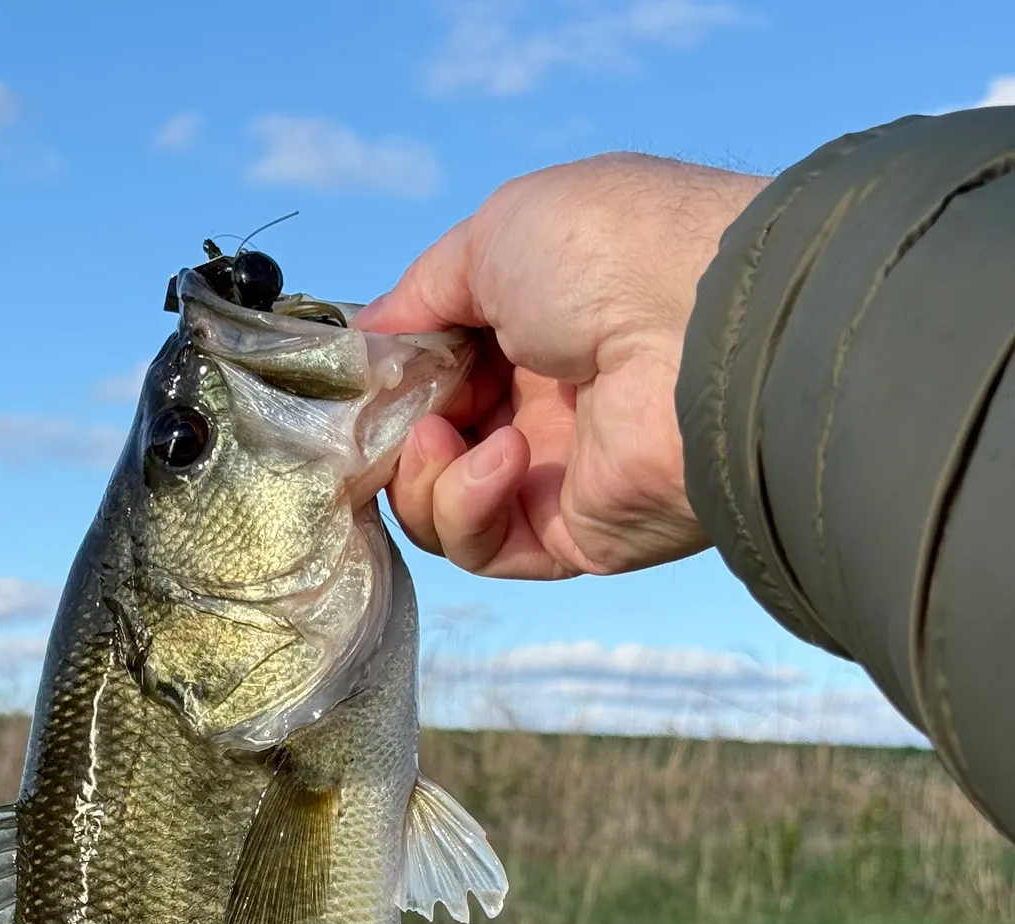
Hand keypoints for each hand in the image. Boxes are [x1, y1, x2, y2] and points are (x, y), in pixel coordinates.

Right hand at [355, 154, 769, 579]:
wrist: (701, 328)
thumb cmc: (606, 256)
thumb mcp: (493, 236)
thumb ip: (421, 294)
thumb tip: (368, 336)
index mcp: (534, 327)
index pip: (435, 373)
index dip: (390, 380)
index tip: (363, 376)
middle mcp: (544, 404)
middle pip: (424, 445)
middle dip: (391, 432)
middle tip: (389, 413)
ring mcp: (556, 474)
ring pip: (438, 506)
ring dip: (421, 473)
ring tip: (446, 433)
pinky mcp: (570, 537)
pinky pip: (482, 546)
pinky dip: (467, 505)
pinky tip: (505, 457)